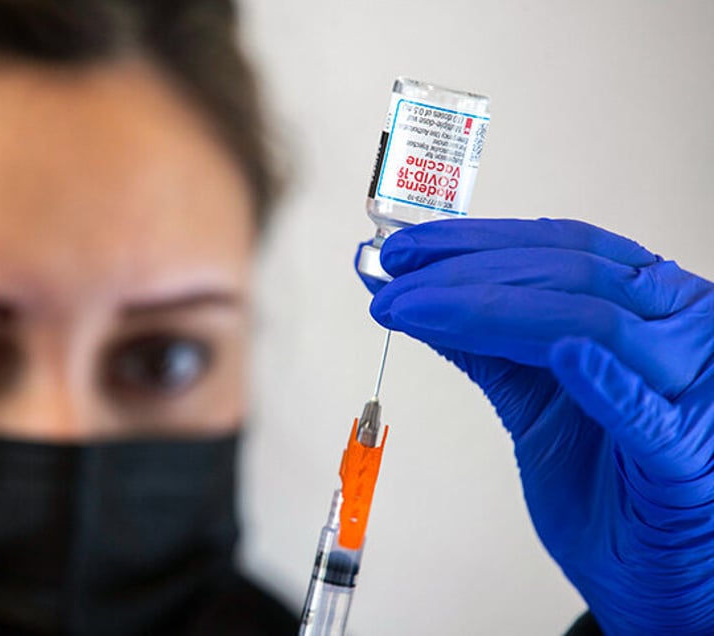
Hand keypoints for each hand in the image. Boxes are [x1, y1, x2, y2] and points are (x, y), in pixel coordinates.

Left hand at [357, 219, 713, 634]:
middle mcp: (679, 328)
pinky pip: (650, 414)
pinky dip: (605, 383)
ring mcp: (696, 388)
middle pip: (567, 274)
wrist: (656, 573)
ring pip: (592, 322)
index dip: (475, 242)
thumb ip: (486, 345)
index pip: (560, 246)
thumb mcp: (535, 399)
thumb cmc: (609, 482)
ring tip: (414, 310)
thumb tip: (415, 298)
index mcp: (647, 305)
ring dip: (486, 310)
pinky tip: (561, 355)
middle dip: (463, 274)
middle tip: (392, 285)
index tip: (404, 251)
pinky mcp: (690, 457)